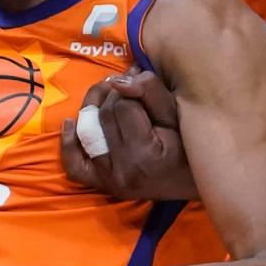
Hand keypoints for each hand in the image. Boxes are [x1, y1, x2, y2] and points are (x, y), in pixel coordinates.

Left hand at [61, 69, 195, 202]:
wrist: (196, 180)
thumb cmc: (191, 144)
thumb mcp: (176, 113)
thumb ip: (149, 91)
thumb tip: (117, 80)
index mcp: (143, 155)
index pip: (122, 106)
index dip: (131, 90)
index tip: (142, 84)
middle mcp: (121, 171)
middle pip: (103, 117)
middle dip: (114, 95)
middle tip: (130, 87)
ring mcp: (110, 180)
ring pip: (87, 132)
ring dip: (93, 108)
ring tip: (108, 94)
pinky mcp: (104, 185)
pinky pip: (75, 166)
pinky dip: (69, 143)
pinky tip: (70, 123)